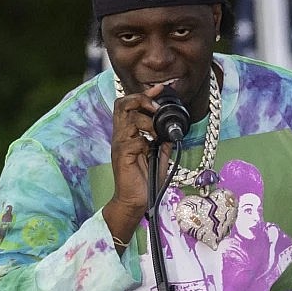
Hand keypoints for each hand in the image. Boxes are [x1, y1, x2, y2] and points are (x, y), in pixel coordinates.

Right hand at [105, 84, 174, 233]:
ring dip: (147, 122)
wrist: (134, 201)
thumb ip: (162, 142)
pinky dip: (146, 141)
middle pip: (122, 104)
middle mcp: (121, 136)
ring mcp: (120, 145)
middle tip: (156, 108)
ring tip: (156, 134)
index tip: (160, 89)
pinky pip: (135, 139)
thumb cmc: (144, 181)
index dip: (144, 94)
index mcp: (127, 134)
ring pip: (129, 118)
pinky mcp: (123, 155)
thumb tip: (171, 131)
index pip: (129, 105)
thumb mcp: (158, 157)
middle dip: (141, 100)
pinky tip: (151, 150)